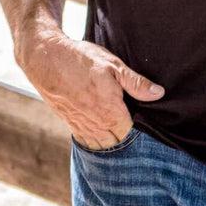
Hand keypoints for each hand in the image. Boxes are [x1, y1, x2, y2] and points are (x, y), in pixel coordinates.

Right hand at [18, 30, 165, 149]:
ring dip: (112, 139)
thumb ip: (136, 83)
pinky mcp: (71, 124)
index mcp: (111, 112)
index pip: (132, 133)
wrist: (47, 60)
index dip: (141, 127)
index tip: (146, 118)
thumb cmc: (82, 60)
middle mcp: (96, 125)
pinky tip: (102, 130)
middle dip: (127, 135)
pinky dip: (96, 139)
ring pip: (102, 145)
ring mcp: (82, 126)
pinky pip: (87, 141)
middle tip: (134, 122)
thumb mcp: (114, 66)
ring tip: (119, 127)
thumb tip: (158, 93)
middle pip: (118, 142)